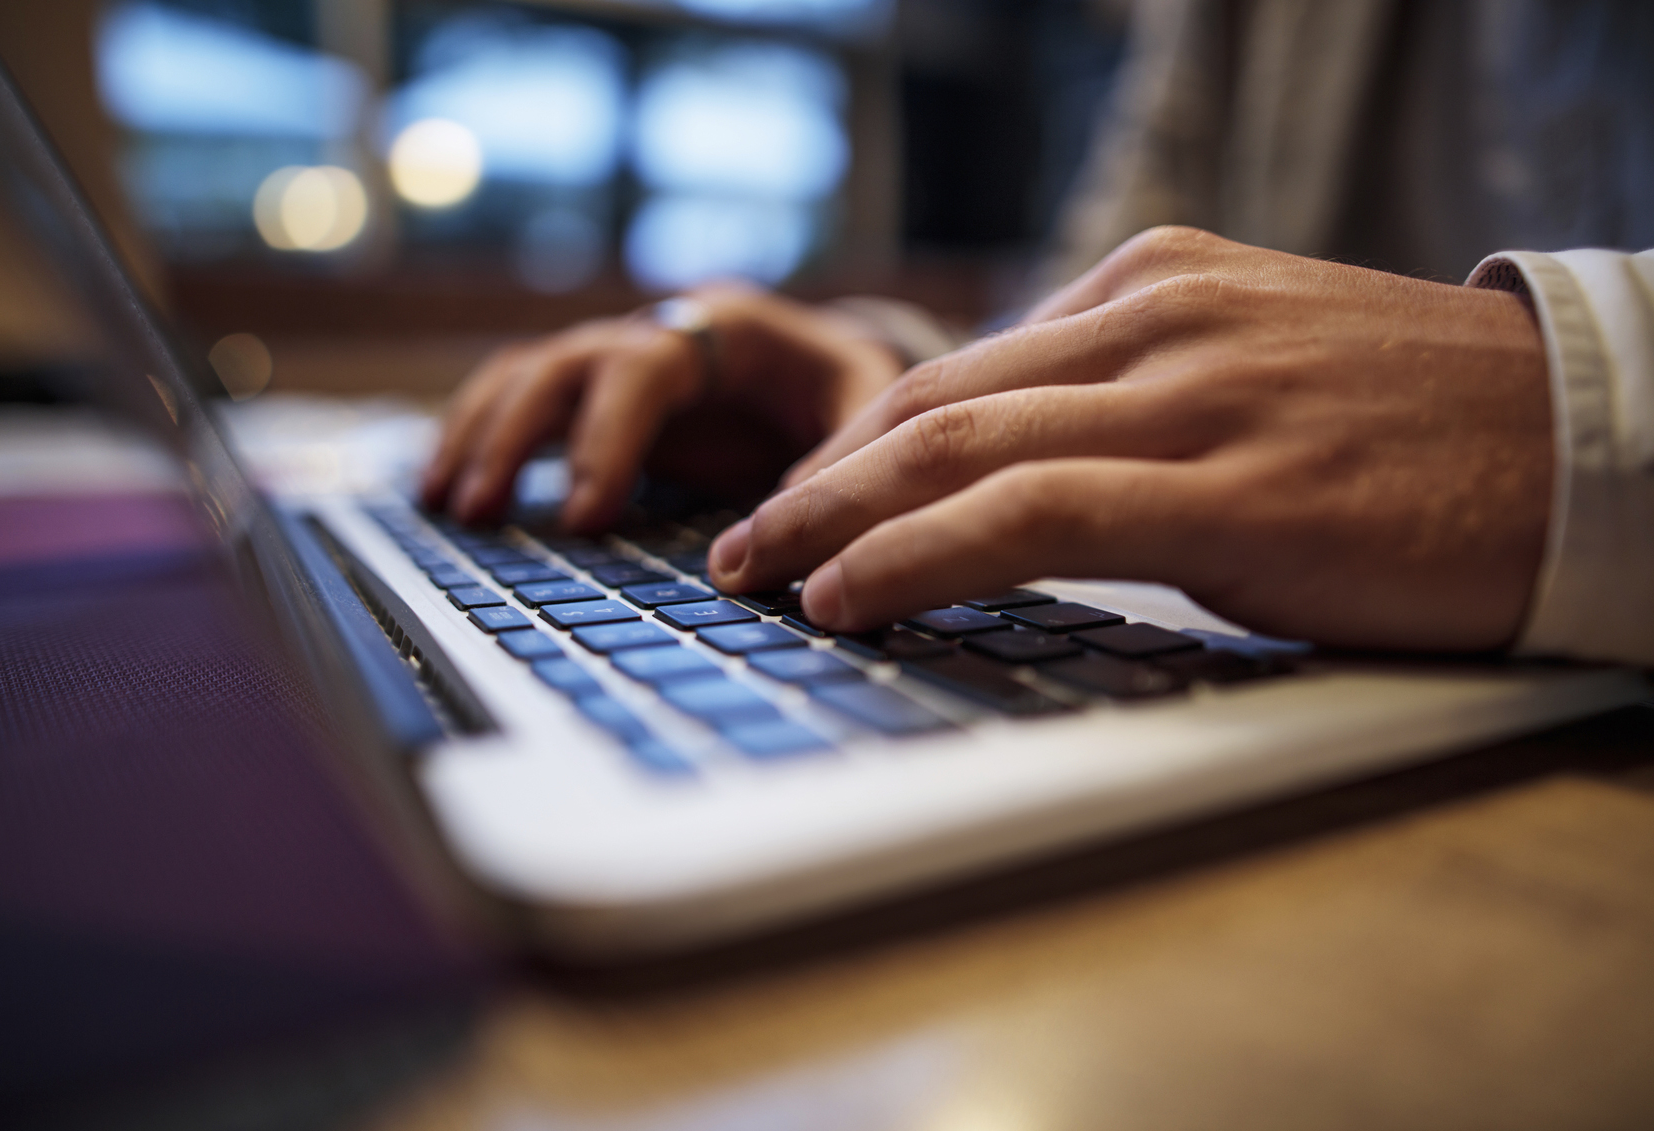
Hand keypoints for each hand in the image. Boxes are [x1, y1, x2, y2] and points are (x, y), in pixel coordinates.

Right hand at [421, 284, 902, 528]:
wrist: (835, 364)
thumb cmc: (849, 384)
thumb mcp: (867, 402)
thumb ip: (839, 450)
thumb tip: (786, 523)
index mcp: (723, 327)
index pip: (641, 365)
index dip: (606, 436)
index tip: (586, 515)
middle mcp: (656, 335)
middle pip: (562, 364)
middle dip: (516, 435)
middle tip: (482, 509)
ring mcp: (618, 364)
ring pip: (524, 376)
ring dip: (478, 433)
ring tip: (446, 504)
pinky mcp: (597, 398)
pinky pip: (521, 403)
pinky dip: (478, 437)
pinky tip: (445, 493)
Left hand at [709, 227, 1552, 651]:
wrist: (1594, 442)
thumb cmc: (1422, 428)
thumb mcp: (1257, 370)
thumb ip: (1141, 397)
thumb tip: (1029, 464)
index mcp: (1158, 287)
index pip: (961, 368)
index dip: (856, 444)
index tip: (797, 501)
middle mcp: (1158, 323)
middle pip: (931, 400)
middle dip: (814, 479)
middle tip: (738, 541)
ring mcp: (1194, 398)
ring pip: (957, 446)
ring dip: (833, 516)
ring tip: (756, 574)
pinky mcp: (1234, 491)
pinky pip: (1029, 511)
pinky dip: (918, 551)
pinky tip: (848, 594)